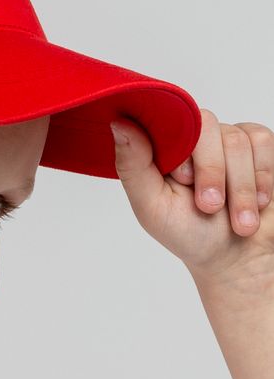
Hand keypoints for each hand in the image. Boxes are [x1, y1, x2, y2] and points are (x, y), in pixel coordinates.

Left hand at [110, 108, 273, 286]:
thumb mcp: (152, 207)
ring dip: (240, 187)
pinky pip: (263, 141)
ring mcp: (226, 138)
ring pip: (239, 140)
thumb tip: (119, 123)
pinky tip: (258, 202)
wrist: (236, 257)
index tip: (182, 181)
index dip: (182, 152)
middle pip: (208, 126)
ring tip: (239, 220)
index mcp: (164, 147)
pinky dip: (262, 177)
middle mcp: (194, 136)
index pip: (169, 121)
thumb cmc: (189, 233)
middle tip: (210, 207)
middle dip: (212, 172)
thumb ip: (133, 166)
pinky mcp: (258, 145)